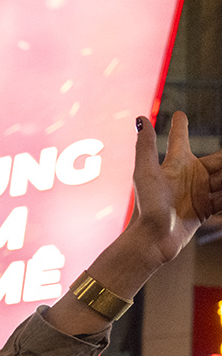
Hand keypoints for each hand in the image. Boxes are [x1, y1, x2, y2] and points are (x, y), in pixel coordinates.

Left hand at [128, 112, 221, 267]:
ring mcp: (198, 193)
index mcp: (176, 164)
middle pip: (218, 160)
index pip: (181, 140)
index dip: (181, 127)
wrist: (153, 240)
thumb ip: (146, 146)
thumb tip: (141, 118)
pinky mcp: (205, 210)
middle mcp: (189, 176)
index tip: (180, 115)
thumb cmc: (146, 206)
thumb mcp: (146, 173)